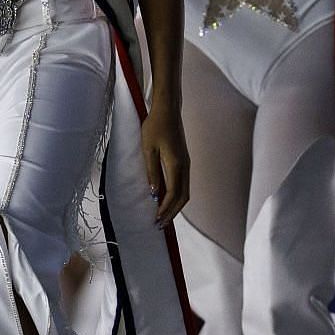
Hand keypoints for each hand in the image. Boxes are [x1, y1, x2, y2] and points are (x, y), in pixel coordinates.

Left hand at [140, 106, 189, 227]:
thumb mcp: (148, 149)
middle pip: (183, 197)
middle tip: (160, 225)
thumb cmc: (155, 126)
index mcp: (176, 165)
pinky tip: (166, 200)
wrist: (168, 110)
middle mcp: (185, 166)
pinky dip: (176, 196)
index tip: (156, 220)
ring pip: (185, 192)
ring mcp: (186, 164)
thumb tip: (154, 193)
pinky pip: (183, 184)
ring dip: (175, 206)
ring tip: (163, 216)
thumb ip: (152, 171)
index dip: (165, 210)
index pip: (173, 194)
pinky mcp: (183, 161)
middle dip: (172, 213)